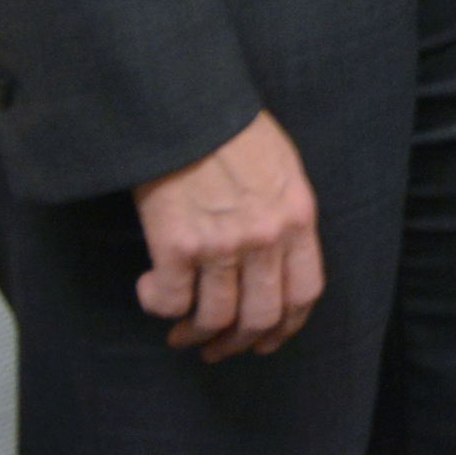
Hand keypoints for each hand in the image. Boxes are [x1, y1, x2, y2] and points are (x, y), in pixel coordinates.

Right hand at [133, 110, 321, 360]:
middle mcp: (265, 237)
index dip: (285, 327)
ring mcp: (221, 243)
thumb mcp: (284, 168)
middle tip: (217, 347)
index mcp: (298, 216)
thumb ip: (286, 216)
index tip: (266, 339)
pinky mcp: (176, 245)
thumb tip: (276, 263)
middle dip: (237, 342)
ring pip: (213, 318)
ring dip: (194, 334)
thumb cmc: (233, 132)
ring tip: (181, 331)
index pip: (305, 292)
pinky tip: (151, 289)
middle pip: (260, 316)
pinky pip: (169, 301)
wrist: (188, 107)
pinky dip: (158, 305)